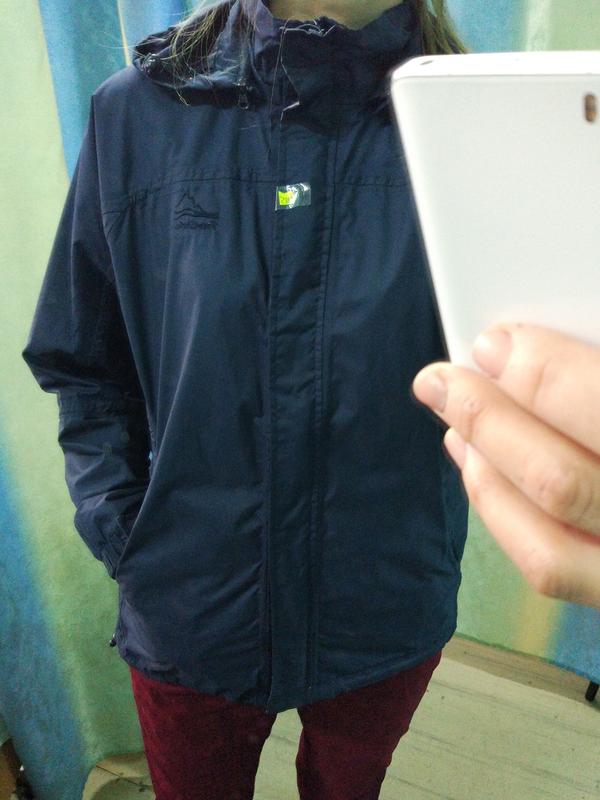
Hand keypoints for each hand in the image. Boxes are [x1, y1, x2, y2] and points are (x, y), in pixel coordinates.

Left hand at [411, 323, 599, 609]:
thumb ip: (585, 379)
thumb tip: (519, 345)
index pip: (599, 410)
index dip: (541, 374)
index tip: (494, 343)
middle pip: (558, 482)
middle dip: (486, 422)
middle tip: (441, 381)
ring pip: (546, 547)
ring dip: (484, 474)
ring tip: (454, 426)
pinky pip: (551, 571)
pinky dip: (501, 515)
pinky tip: (481, 471)